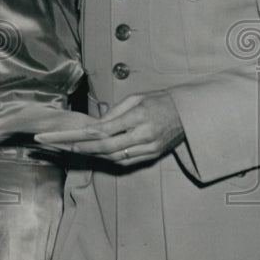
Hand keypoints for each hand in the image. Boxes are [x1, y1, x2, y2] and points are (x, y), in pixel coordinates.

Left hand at [56, 92, 185, 166]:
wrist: (187, 114)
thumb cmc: (158, 102)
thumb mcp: (136, 98)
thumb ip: (115, 111)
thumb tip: (97, 123)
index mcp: (141, 116)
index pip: (111, 129)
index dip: (92, 134)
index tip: (78, 135)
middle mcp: (145, 135)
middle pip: (111, 147)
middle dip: (89, 148)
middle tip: (72, 147)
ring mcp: (150, 148)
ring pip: (117, 157)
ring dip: (97, 156)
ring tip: (81, 151)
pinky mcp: (153, 156)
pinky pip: (127, 161)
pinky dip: (111, 159)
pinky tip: (99, 155)